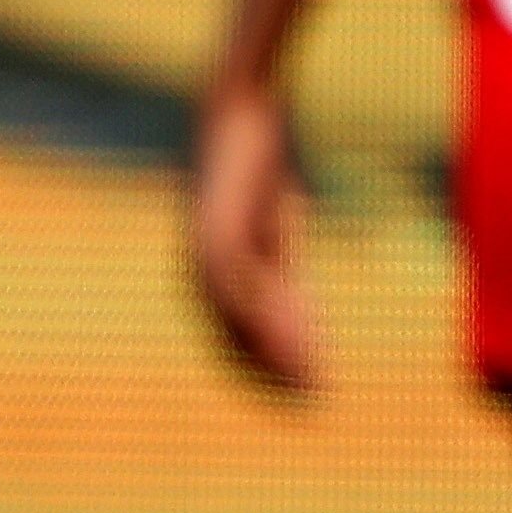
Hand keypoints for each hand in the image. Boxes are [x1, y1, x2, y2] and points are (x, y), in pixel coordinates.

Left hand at [186, 73, 320, 390]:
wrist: (241, 110)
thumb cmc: (257, 167)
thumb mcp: (276, 228)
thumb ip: (283, 270)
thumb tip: (300, 309)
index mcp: (210, 276)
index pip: (233, 341)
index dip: (266, 372)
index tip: (299, 398)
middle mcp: (199, 271)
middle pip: (231, 339)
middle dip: (270, 373)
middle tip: (309, 402)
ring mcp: (204, 250)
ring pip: (237, 319)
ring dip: (275, 351)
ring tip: (312, 378)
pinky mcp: (216, 227)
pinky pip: (241, 282)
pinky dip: (266, 311)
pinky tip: (295, 329)